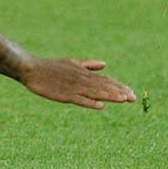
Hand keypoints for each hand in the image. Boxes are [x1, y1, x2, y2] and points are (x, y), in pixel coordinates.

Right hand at [20, 57, 136, 109]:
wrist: (33, 69)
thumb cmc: (52, 67)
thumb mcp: (73, 63)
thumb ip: (89, 65)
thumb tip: (105, 65)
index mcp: (85, 73)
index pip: (106, 80)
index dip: (119, 86)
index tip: (131, 92)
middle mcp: (83, 80)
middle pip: (104, 86)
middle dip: (120, 92)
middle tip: (134, 98)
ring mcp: (74, 87)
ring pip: (96, 93)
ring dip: (110, 96)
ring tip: (124, 100)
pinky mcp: (65, 95)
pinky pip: (80, 100)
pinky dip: (90, 103)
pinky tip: (101, 106)